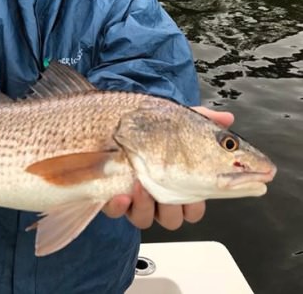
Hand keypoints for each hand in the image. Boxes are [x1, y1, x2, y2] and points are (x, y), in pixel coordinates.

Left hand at [103, 106, 233, 229]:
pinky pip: (114, 212)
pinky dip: (118, 207)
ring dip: (144, 206)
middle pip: (172, 220)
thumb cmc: (152, 129)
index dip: (195, 207)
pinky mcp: (112, 197)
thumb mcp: (178, 122)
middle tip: (166, 192)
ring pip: (144, 219)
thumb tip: (226, 119)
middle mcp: (156, 198)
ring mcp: (134, 200)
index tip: (194, 194)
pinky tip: (121, 196)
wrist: (117, 124)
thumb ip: (203, 121)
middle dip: (170, 209)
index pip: (193, 210)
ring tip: (140, 184)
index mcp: (177, 186)